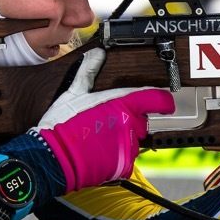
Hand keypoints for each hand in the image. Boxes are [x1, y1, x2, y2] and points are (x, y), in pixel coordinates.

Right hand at [33, 49, 175, 191]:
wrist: (53, 157)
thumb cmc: (62, 125)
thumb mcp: (73, 93)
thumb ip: (88, 72)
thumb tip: (97, 54)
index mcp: (121, 104)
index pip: (157, 99)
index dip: (164, 101)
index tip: (165, 103)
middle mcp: (129, 125)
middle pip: (142, 120)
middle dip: (129, 120)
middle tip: (107, 122)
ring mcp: (128, 146)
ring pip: (134, 140)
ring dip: (122, 139)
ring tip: (99, 138)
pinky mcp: (123, 165)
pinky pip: (126, 158)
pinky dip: (116, 156)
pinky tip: (99, 152)